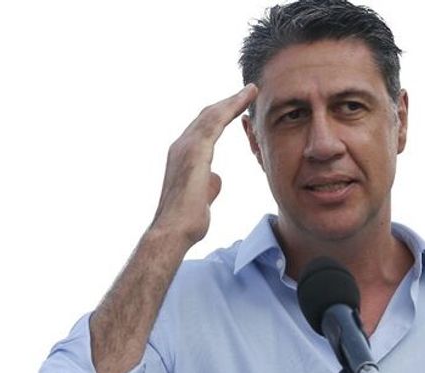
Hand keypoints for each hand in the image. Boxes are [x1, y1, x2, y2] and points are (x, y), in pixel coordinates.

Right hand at [149, 84, 257, 243]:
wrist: (174, 230)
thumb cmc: (186, 221)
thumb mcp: (202, 197)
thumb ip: (208, 183)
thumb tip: (216, 177)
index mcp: (182, 157)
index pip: (203, 131)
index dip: (220, 117)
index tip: (236, 108)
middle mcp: (180, 147)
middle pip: (206, 117)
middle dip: (227, 104)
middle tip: (247, 92)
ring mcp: (185, 147)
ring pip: (211, 115)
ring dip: (232, 101)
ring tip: (251, 90)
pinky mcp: (195, 149)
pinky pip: (215, 121)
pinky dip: (231, 106)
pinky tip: (246, 98)